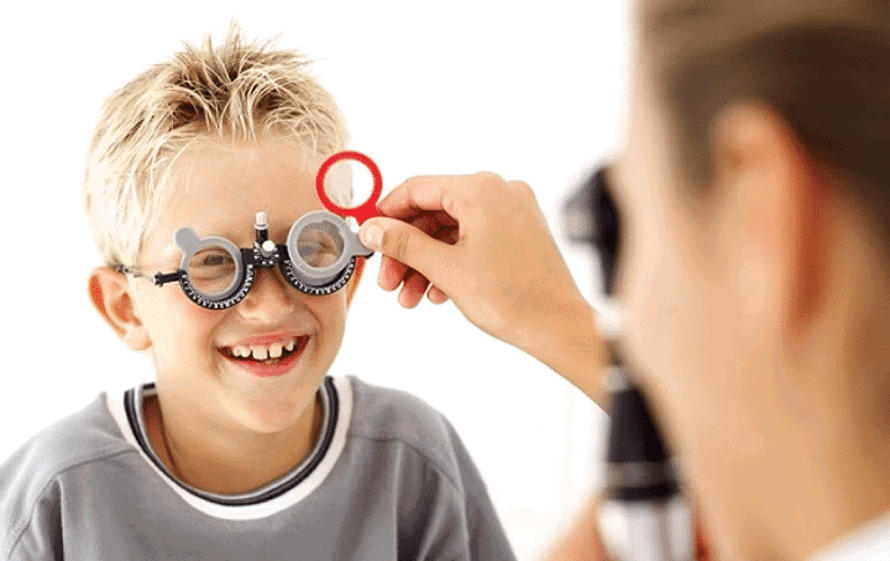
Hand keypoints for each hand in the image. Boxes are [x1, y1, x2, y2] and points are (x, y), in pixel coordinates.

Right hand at [359, 173, 608, 403]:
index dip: (387, 214)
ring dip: (426, 263)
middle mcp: (500, 192)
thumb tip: (373, 229)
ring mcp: (512, 212)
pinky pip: (473, 239)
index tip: (369, 237)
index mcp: (481, 189)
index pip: (416, 189)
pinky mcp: (519, 233)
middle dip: (407, 250)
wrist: (558, 327)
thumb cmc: (513, 298)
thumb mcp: (445, 269)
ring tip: (409, 297)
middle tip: (387, 280)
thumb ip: (404, 244)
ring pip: (451, 231)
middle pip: (433, 212)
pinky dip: (451, 263)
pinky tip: (437, 293)